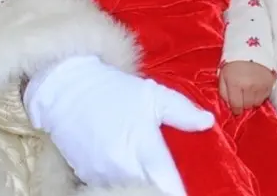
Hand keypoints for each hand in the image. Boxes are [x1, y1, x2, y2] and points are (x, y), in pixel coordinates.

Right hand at [24, 55, 215, 195]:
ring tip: (153, 179)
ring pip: (129, 191)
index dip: (179, 191)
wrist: (68, 90)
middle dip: (162, 189)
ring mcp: (102, 174)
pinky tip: (130, 174)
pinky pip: (109, 187)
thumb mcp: (154, 94)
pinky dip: (122, 184)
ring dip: (142, 187)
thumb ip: (183, 112)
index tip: (188, 191)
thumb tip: (208, 123)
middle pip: (150, 191)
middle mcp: (123, 166)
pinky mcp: (87, 175)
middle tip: (170, 182)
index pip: (168, 184)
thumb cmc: (116, 91)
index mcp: (144, 147)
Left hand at [219, 61, 274, 114]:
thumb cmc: (233, 63)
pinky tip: (257, 87)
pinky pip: (266, 96)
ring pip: (257, 102)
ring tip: (250, 91)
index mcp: (235, 84)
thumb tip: (230, 106)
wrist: (250, 48)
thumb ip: (223, 93)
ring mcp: (261, 84)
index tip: (236, 110)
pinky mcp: (271, 81)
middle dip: (244, 103)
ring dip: (253, 100)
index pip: (237, 105)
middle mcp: (249, 85)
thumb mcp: (222, 76)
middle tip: (243, 97)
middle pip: (248, 105)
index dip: (236, 110)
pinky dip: (261, 94)